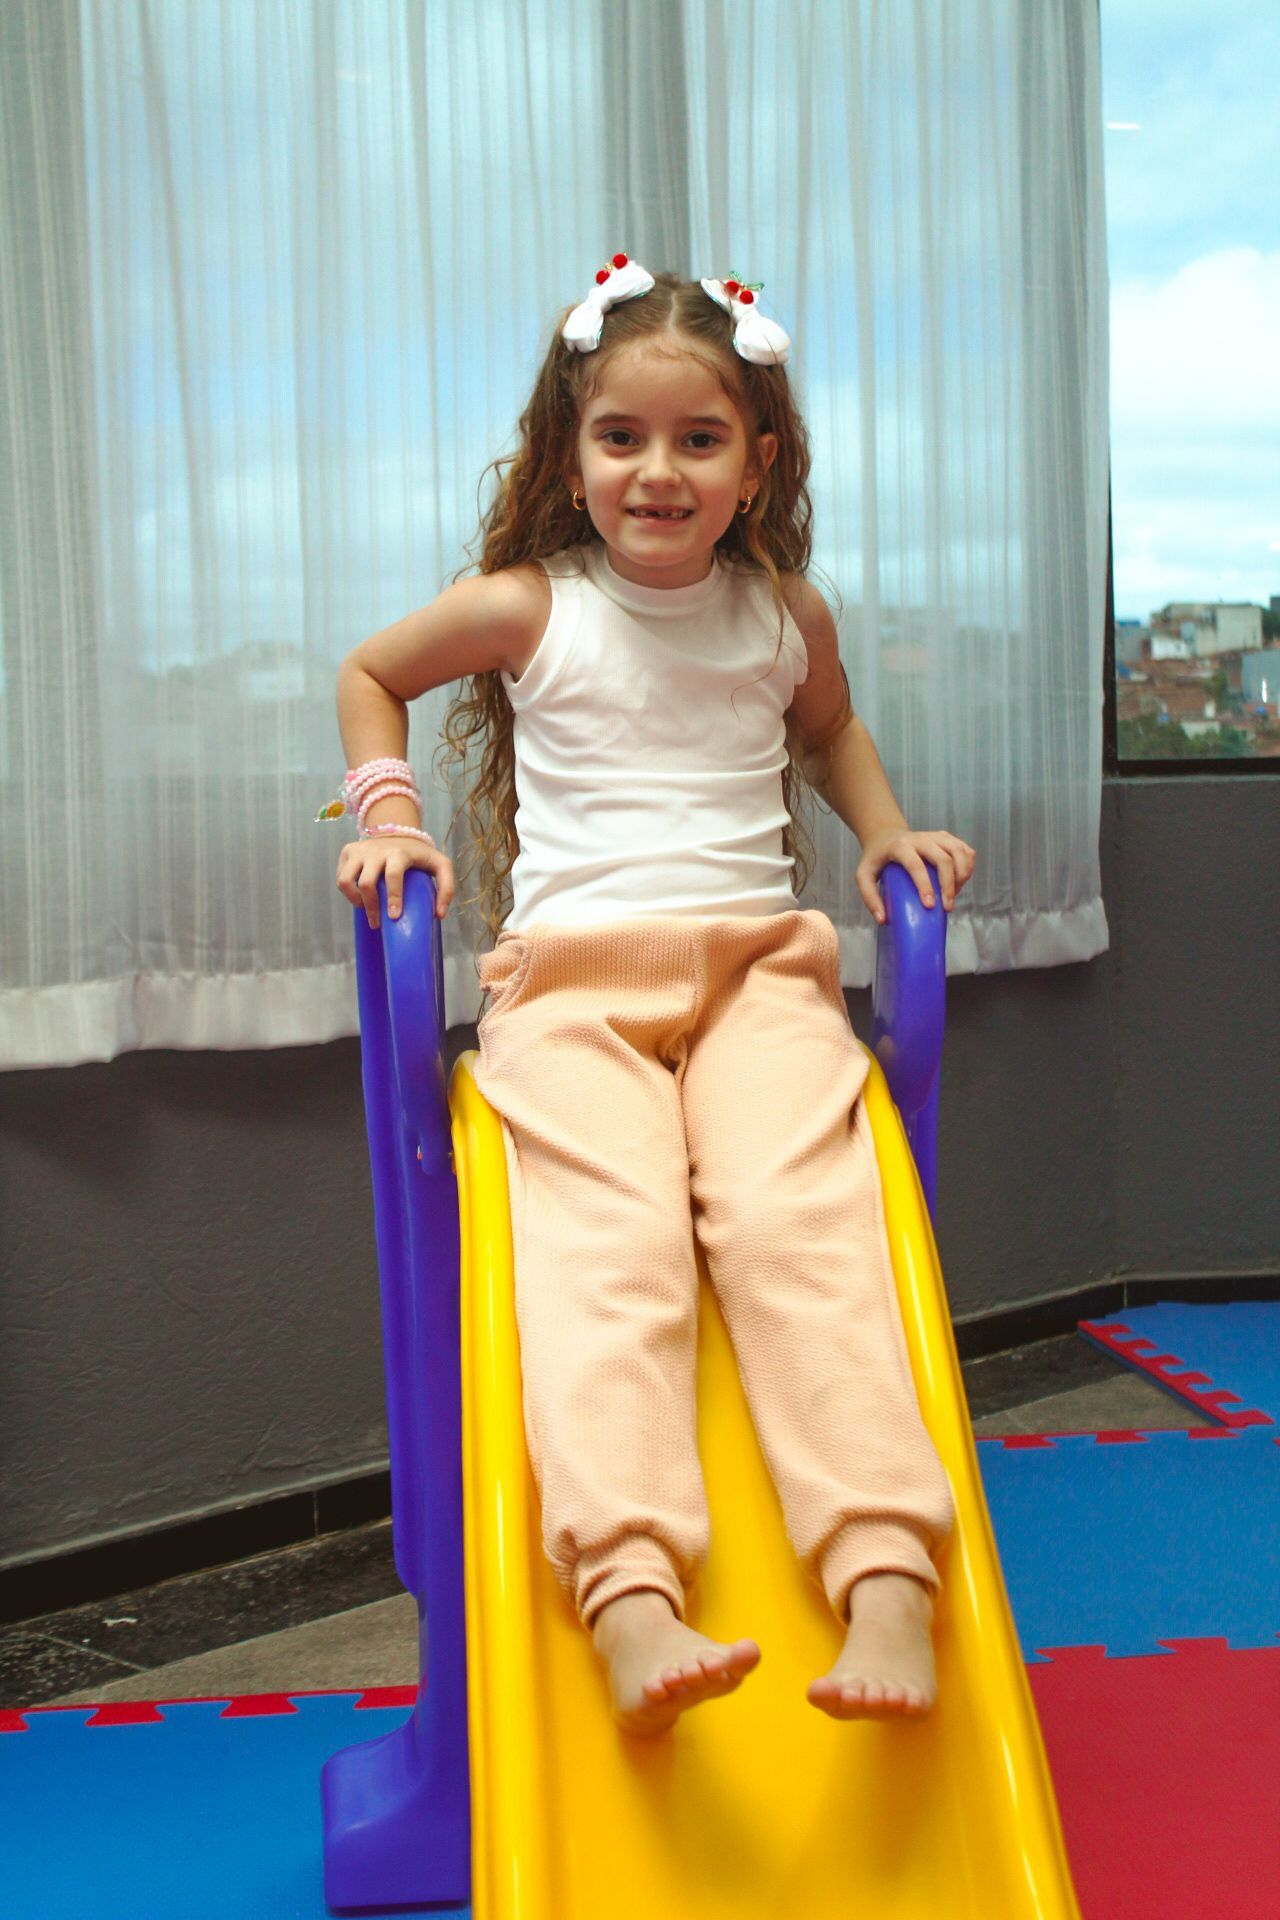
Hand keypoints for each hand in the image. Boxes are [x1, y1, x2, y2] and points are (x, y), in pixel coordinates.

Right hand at [337, 836, 454, 927]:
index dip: (393, 897)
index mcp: (399, 853)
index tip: (393, 917)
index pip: (393, 875)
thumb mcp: (440, 866)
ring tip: (365, 909)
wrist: (398, 831)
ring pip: (345, 881)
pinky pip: (341, 877)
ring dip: (355, 900)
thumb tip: (439, 914)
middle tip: (377, 923)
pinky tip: (359, 898)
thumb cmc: (419, 855)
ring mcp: (359, 850)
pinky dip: (347, 892)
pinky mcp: (348, 851)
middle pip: (366, 883)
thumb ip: (446, 888)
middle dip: (371, 907)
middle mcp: (376, 850)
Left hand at [856, 828, 975, 924]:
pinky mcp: (947, 838)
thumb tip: (883, 919)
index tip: (930, 906)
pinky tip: (960, 881)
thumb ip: (869, 897)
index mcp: (900, 846)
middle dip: (948, 885)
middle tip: (946, 907)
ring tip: (954, 895)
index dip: (925, 886)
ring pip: (959, 852)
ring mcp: (936, 836)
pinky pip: (966, 851)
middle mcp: (921, 838)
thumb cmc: (876, 859)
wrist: (885, 836)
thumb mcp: (864, 876)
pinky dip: (968, 867)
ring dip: (962, 876)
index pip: (916, 865)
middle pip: (943, 859)